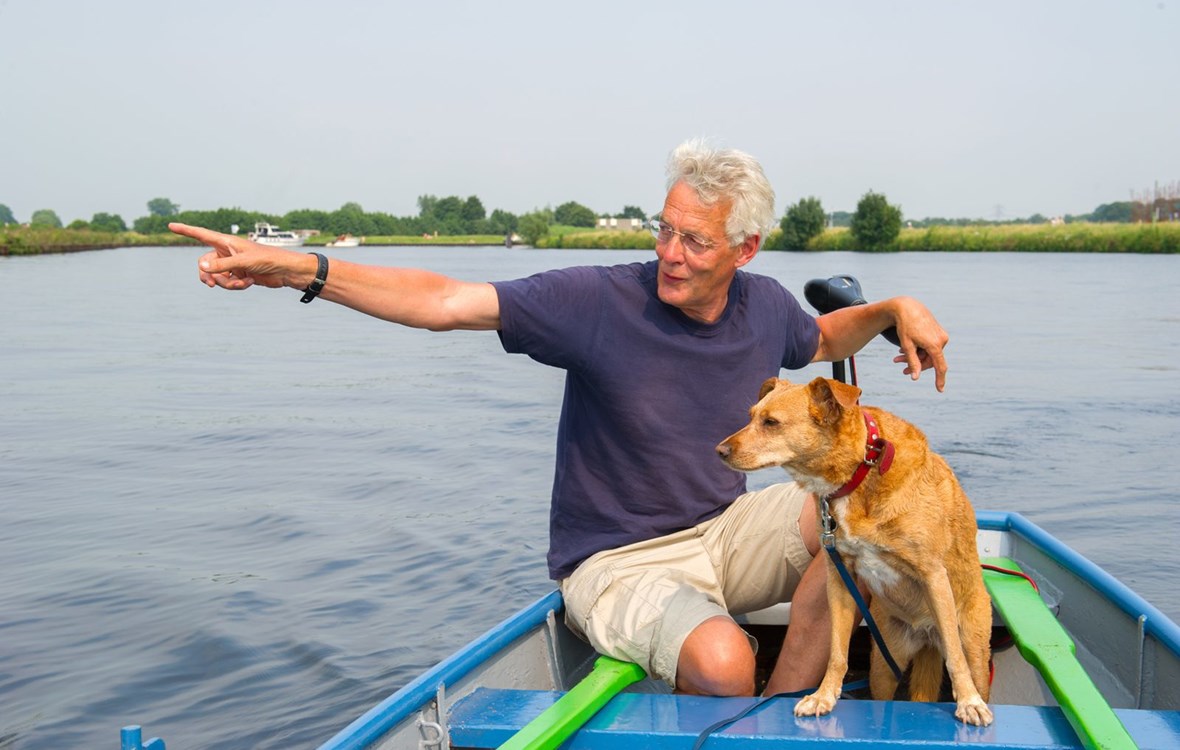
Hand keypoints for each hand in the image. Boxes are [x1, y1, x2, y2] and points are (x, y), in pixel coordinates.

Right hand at [170, 222, 306, 290]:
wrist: (285, 272)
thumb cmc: (268, 260)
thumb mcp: (243, 262)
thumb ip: (221, 265)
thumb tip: (200, 266)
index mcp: (226, 242)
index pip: (201, 234)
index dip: (185, 230)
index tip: (170, 225)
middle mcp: (227, 252)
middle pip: (204, 263)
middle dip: (207, 275)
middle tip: (211, 285)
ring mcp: (232, 264)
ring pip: (216, 276)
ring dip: (226, 283)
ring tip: (242, 283)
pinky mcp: (239, 275)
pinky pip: (227, 283)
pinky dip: (235, 286)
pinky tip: (249, 283)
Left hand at [889, 297, 948, 391]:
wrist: (907, 307)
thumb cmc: (905, 326)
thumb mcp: (906, 345)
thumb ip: (912, 362)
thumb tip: (915, 378)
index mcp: (935, 344)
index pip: (940, 366)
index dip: (939, 379)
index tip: (940, 390)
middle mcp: (942, 340)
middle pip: (930, 360)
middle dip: (916, 364)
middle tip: (900, 367)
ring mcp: (941, 335)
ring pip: (929, 353)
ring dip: (915, 357)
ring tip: (898, 357)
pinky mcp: (939, 332)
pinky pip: (930, 346)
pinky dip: (920, 349)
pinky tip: (906, 349)